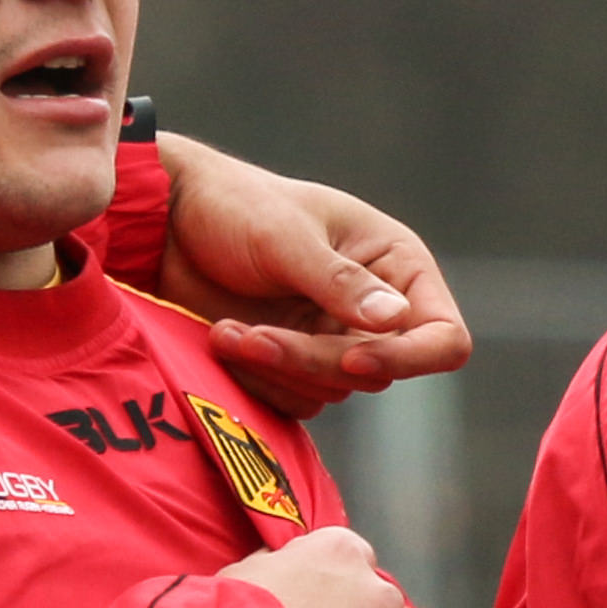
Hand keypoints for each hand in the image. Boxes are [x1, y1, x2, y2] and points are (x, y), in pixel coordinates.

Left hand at [152, 137, 474, 414]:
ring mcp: (334, 340)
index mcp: (396, 265)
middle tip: (254, 336)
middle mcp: (375, 309)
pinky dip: (259, 380)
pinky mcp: (293, 365)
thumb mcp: (287, 236)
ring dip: (278, 369)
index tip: (353, 358)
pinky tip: (222, 341)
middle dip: (314, 360)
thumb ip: (341, 282)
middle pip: (379, 371)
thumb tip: (397, 320)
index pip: (442, 336)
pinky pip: (296, 401)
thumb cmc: (233, 206)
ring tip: (225, 331)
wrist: (164, 225)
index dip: (410, 357)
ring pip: (334, 391)